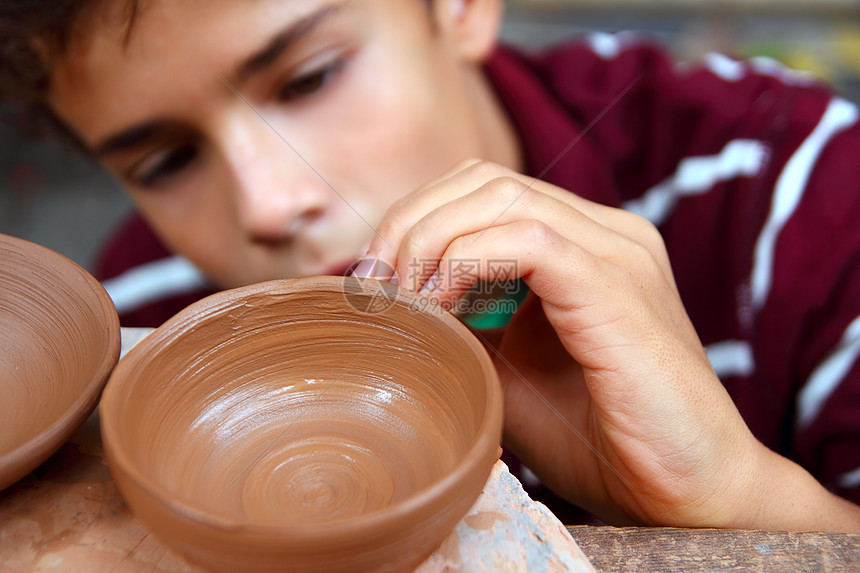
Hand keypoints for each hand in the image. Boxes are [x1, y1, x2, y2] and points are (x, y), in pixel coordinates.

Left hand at [357, 160, 859, 530]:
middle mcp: (606, 233)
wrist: (686, 490)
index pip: (484, 191)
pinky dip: (466, 261)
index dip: (417, 221)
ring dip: (429, 239)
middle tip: (375, 286)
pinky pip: (528, 240)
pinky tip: (440, 306)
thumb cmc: (598, 437)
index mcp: (584, 244)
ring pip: (500, 196)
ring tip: (403, 299)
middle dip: (410, 223)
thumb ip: (464, 324)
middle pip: (484, 181)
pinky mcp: (619, 287)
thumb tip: (395, 302)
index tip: (377, 280)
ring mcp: (618, 252)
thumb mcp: (508, 371)